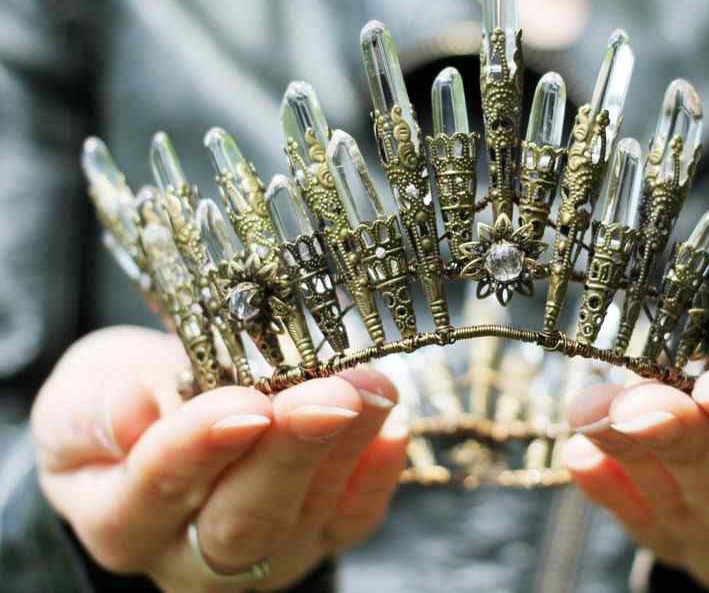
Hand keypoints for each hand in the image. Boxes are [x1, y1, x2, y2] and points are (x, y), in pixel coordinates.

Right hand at [32, 326, 406, 591]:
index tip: (245, 405)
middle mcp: (190, 552)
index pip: (157, 488)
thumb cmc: (122, 399)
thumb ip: (99, 407)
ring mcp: (263, 551)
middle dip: (293, 451)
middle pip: (243, 518)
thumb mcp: (85, 390)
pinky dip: (377, 475)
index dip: (203, 445)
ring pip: (307, 511)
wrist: (163, 416)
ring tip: (371, 387)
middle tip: (331, 396)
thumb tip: (136, 409)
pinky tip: (392, 428)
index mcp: (121, 517)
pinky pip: (353, 518)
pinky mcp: (316, 536)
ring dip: (347, 445)